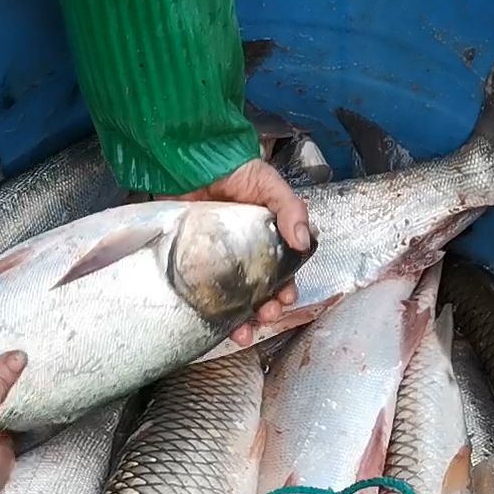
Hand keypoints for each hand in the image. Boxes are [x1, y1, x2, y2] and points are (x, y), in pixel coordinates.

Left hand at [164, 159, 310, 346]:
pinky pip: (204, 298)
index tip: (286, 296)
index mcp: (268, 241)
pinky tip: (216, 327)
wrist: (189, 162)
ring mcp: (218, 263)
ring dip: (243, 323)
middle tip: (267, 314)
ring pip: (234, 303)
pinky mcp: (193, 266)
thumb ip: (290, 208)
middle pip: (261, 294)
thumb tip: (305, 241)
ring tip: (243, 332)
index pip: (283, 274)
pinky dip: (212, 317)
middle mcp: (245, 256)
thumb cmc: (233, 169)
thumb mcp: (269, 183)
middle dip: (268, 311)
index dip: (287, 289)